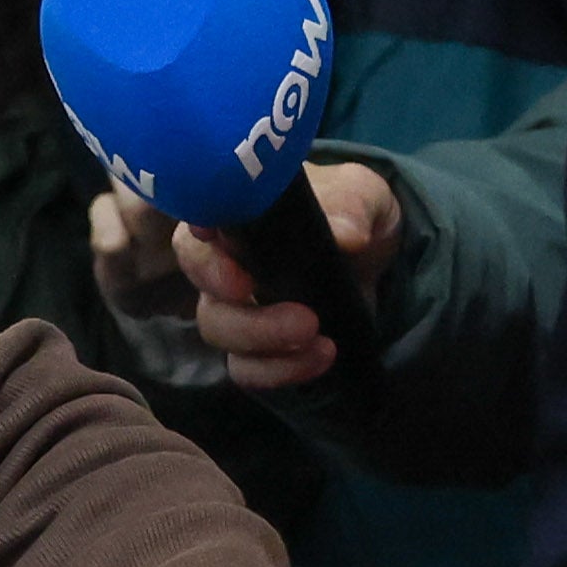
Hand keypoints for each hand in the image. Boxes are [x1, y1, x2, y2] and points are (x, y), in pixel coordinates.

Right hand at [165, 161, 397, 389]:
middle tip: (304, 320)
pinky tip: (321, 357)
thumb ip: (351, 208)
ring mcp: (237, 310)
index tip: (236, 278)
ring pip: (222, 336)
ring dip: (267, 345)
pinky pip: (247, 370)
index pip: (195, 240)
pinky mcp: (258, 347)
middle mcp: (222, 266)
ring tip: (319, 340)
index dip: (205, 260)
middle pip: (207, 298)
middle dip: (247, 318)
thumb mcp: (360, 195)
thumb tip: (347, 237)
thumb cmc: (347, 209)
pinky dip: (280, 371)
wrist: (371, 252)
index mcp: (232, 222)